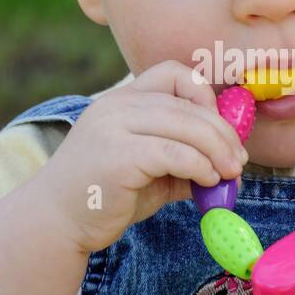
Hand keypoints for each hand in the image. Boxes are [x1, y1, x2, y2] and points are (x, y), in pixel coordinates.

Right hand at [39, 61, 249, 255]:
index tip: (220, 128)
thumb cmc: (103, 196)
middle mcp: (116, 106)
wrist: (55, 222)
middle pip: (187, 103)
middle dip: (222, 132)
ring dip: (218, 150)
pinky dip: (200, 166)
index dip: (204, 95)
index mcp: (121, 100)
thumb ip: (182, 159)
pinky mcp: (118, 156)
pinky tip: (207, 182)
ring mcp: (114, 128)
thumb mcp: (148, 169)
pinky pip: (174, 153)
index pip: (172, 73)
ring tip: (230, 174)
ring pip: (185, 125)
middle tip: (238, 160)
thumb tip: (230, 166)